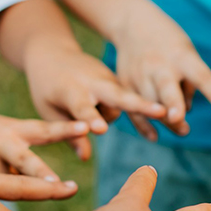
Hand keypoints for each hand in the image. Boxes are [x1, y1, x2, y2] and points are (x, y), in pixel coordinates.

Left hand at [25, 40, 167, 159]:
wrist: (53, 53)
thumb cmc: (47, 87)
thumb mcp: (48, 111)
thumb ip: (68, 133)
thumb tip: (85, 158)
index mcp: (71, 90)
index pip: (83, 108)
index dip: (92, 119)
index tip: (100, 129)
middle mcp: (94, 82)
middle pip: (121, 96)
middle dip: (141, 105)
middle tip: (163, 113)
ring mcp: (110, 79)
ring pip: (122, 106)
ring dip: (109, 114)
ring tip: (89, 108)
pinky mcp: (118, 80)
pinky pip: (124, 101)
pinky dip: (120, 107)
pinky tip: (113, 104)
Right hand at [110, 0, 210, 140]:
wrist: (132, 24)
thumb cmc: (170, 43)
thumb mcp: (187, 53)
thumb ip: (191, 82)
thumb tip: (187, 111)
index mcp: (181, 57)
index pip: (201, 77)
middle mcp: (159, 66)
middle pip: (167, 89)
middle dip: (172, 105)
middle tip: (180, 120)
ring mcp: (140, 75)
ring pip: (150, 104)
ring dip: (165, 121)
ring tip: (183, 131)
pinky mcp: (125, 84)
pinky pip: (133, 109)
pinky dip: (143, 125)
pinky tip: (154, 137)